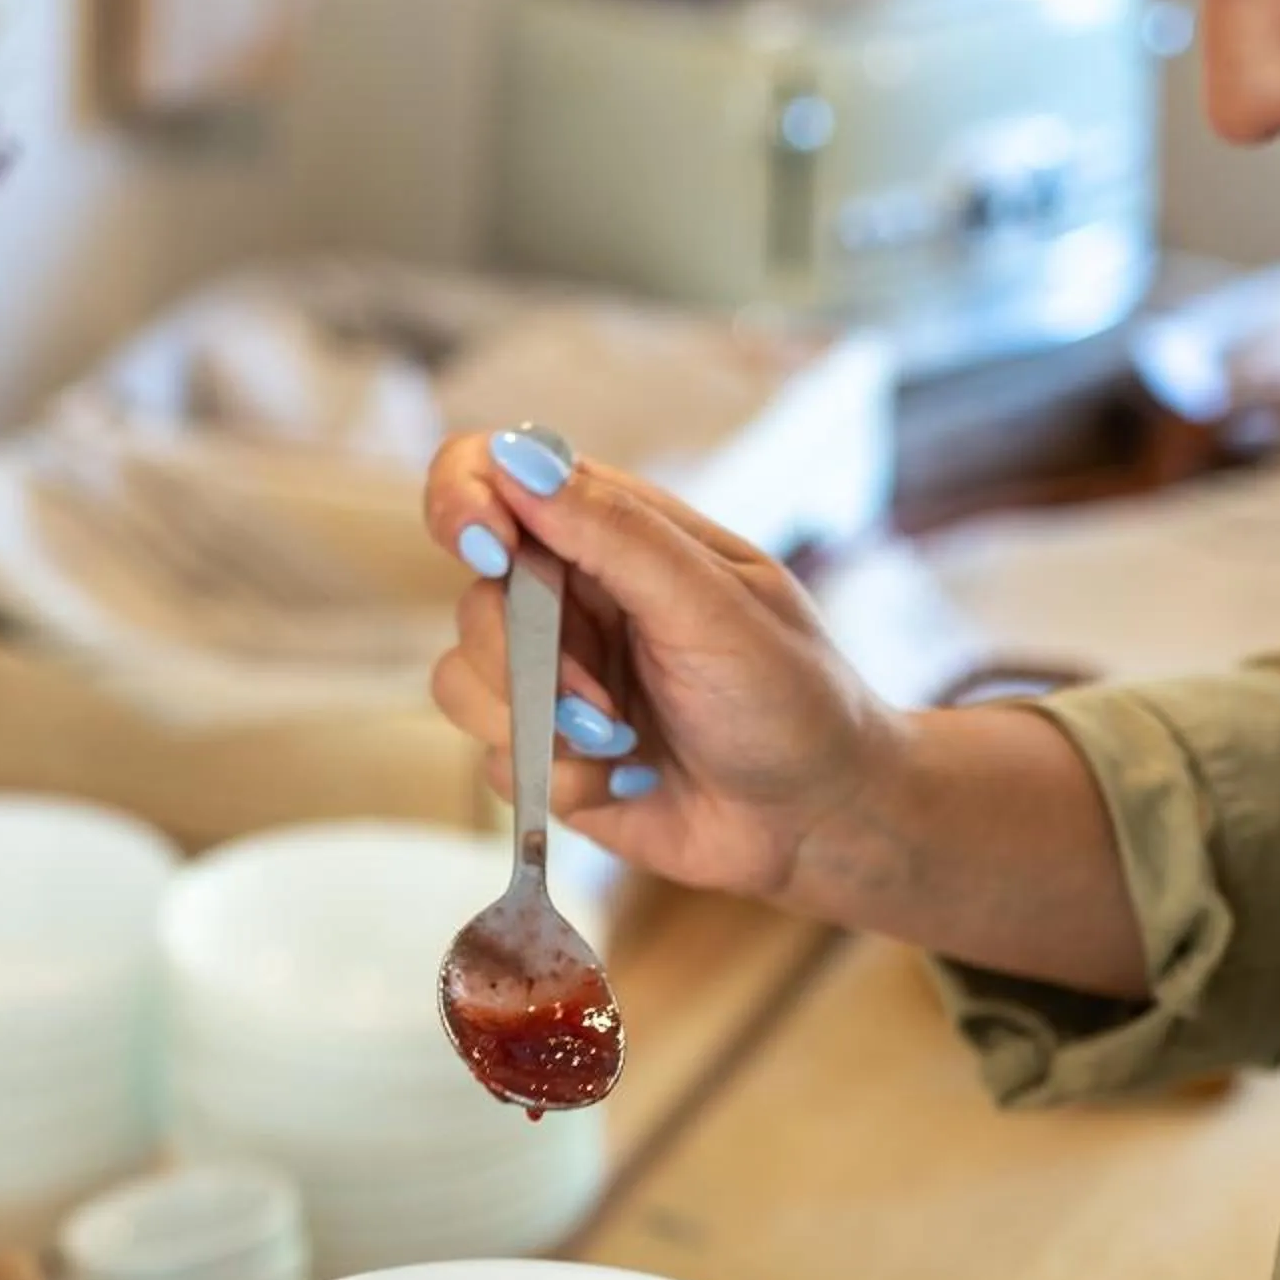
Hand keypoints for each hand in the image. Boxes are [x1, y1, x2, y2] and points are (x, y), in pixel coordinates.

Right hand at [425, 424, 901, 908]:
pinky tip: (628, 781)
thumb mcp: (712, 604)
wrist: (816, 818)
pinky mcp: (549, 759)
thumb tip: (518, 461)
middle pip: (473, 600)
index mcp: (611, 534)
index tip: (489, 548)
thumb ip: (615, 533)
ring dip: (540, 727)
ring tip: (623, 744)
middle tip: (599, 702)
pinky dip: (560, 782)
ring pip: (463, 684)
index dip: (464, 501)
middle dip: (523, 659)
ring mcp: (554, 682)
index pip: (493, 475)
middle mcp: (571, 600)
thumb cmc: (790, 696)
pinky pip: (495, 762)